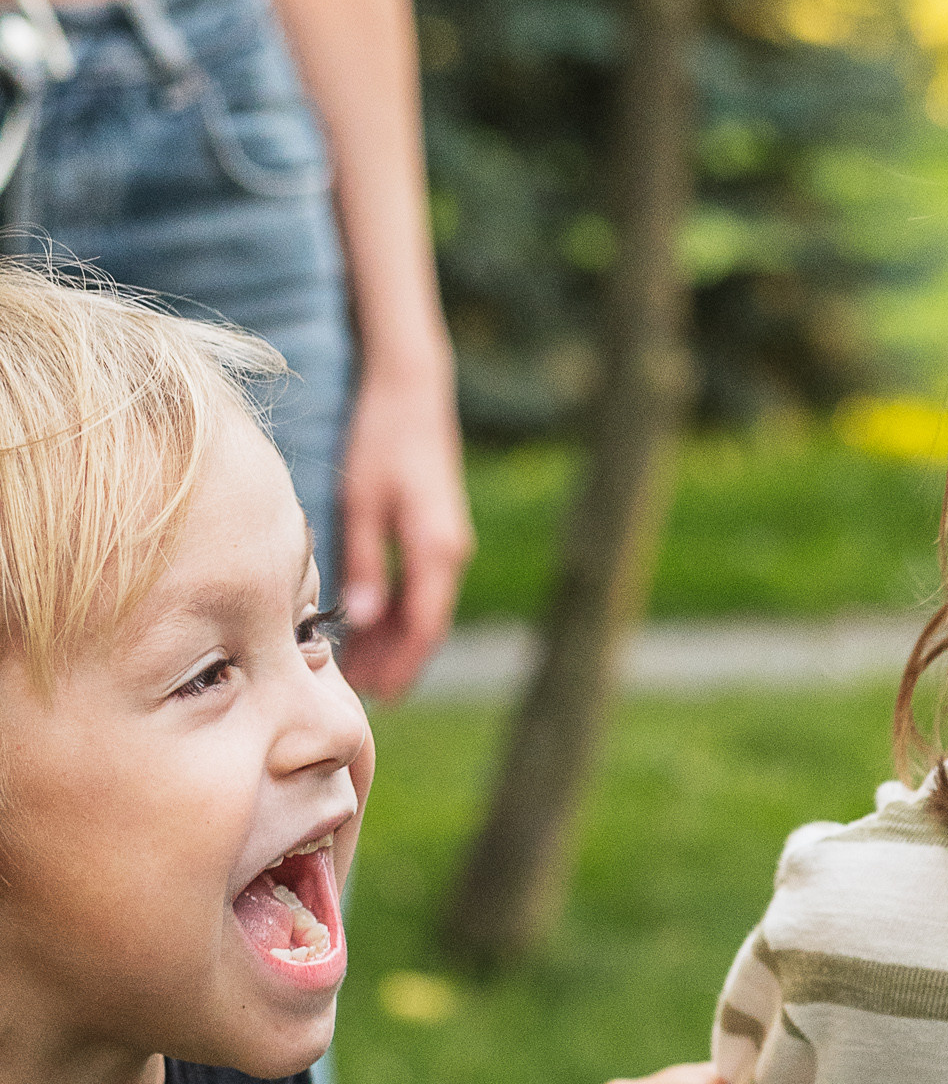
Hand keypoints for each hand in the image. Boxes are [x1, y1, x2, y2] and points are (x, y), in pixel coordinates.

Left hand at [336, 355, 474, 702]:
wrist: (411, 388)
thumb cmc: (381, 438)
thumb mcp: (362, 501)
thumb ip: (364, 563)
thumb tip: (360, 621)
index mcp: (436, 551)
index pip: (422, 627)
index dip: (400, 665)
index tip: (375, 696)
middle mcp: (451, 554)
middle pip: (427, 626)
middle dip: (398, 662)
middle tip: (365, 695)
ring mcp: (448, 543)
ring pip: (425, 608)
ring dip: (396, 640)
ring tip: (364, 668)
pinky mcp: (437, 532)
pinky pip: (421, 587)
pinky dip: (399, 611)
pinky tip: (372, 623)